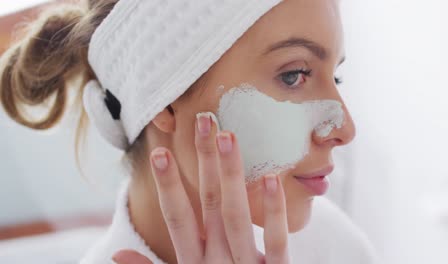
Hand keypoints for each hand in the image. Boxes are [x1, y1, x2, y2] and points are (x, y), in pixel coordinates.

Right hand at [113, 113, 289, 263]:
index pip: (176, 218)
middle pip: (207, 204)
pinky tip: (271, 179)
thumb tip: (115, 254)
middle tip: (203, 121)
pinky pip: (274, 241)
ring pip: (234, 214)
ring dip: (230, 175)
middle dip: (203, 162)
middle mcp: (215, 260)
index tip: (161, 151)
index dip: (168, 185)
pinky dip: (271, 211)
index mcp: (192, 263)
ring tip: (228, 136)